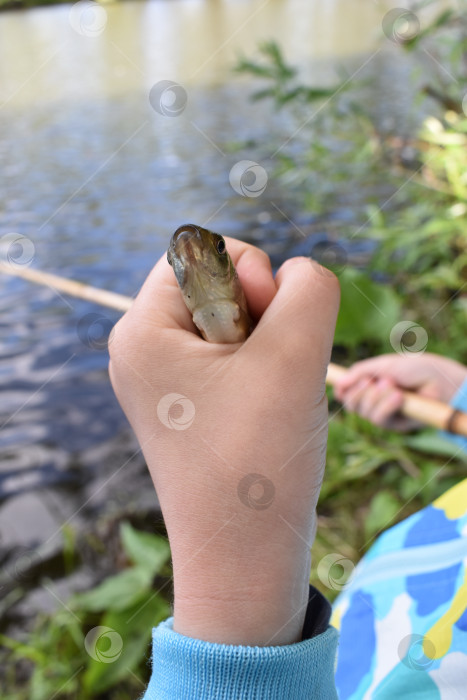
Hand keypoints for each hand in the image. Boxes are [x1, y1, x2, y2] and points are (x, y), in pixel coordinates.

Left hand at [109, 239, 338, 645]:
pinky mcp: (190, 404)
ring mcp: (166, 380)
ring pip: (237, 322)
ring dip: (272, 348)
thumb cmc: (258, 460)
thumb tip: (297, 276)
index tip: (259, 334)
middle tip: (268, 375)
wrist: (243, 559)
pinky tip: (269, 413)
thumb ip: (309, 289)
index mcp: (141, 330)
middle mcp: (143, 350)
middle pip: (219, 284)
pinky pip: (237, 358)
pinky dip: (267, 373)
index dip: (249, 275)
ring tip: (270, 400)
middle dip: (263, 315)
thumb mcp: (294, 357)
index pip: (200, 251)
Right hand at [334, 353, 466, 430]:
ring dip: (375, 398)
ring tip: (392, 385)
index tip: (340, 385)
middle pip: (351, 404)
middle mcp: (373, 399)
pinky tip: (398, 396)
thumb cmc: (412, 368)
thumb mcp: (382, 365)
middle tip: (372, 381)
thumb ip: (359, 372)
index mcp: (369, 384)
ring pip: (364, 412)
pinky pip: (379, 419)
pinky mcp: (394, 424)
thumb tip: (338, 384)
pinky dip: (386, 406)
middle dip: (359, 392)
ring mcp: (383, 412)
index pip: (346, 392)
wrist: (437, 379)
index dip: (342, 390)